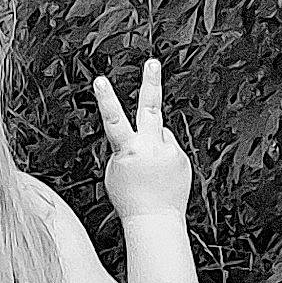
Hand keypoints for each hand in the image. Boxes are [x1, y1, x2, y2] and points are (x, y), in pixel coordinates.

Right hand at [93, 59, 192, 226]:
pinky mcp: (182, 158)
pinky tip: (161, 174)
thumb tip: (142, 133)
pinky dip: (165, 157)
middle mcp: (150, 147)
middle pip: (149, 108)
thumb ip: (127, 147)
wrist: (154, 219)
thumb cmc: (131, 200)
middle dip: (150, 82)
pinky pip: (171, 148)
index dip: (105, 99)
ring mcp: (169, 151)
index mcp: (128, 151)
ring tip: (151, 168)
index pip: (113, 120)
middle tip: (152, 62)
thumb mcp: (115, 171)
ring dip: (154, 143)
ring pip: (160, 133)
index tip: (100, 80)